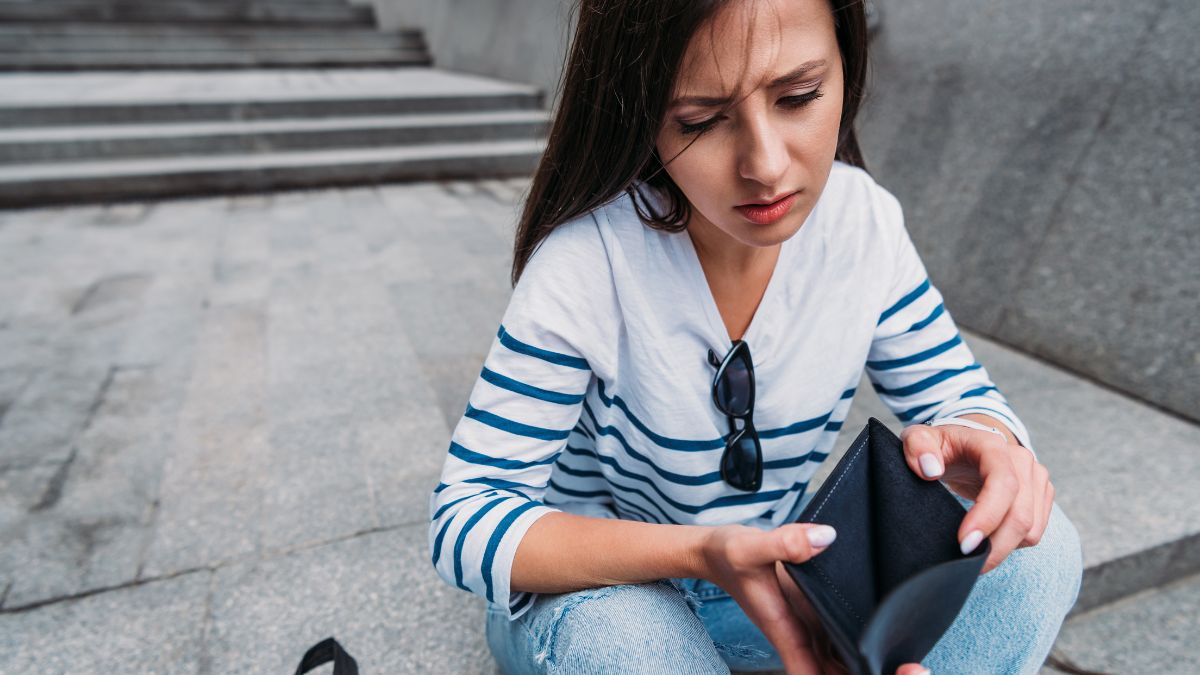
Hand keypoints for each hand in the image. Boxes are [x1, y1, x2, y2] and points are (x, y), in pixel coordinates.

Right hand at [698, 523, 927, 673]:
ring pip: (845, 664)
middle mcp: (803, 638)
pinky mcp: (816, 616)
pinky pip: (845, 642)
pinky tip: (892, 632)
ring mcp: (811, 629)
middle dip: (872, 674)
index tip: (879, 672)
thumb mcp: (751, 545)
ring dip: (873, 665)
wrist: (716, 551)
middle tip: (913, 667)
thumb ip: (786, 542)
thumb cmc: (727, 554)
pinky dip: (867, 647)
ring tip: (912, 660)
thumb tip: (827, 538)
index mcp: (787, 632)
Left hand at [900, 420, 1054, 573]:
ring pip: (1030, 529)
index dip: (987, 516)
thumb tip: (930, 470)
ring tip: (973, 554)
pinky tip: (988, 540)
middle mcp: (1021, 459)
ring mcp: (1036, 477)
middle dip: (994, 547)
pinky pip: (1034, 532)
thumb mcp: (918, 438)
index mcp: (992, 445)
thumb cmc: (942, 445)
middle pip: (1020, 515)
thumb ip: (917, 446)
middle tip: (965, 564)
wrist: (968, 444)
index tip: (964, 544)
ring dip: (1003, 549)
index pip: (1002, 483)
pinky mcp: (1041, 495)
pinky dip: (1012, 544)